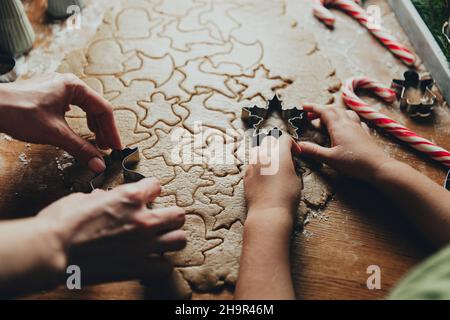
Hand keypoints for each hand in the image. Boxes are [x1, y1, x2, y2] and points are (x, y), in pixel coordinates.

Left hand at [0, 73, 121, 172]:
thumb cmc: (19, 112)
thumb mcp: (55, 133)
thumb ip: (80, 149)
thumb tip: (99, 164)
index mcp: (74, 86)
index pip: (103, 109)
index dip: (112, 131)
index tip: (115, 147)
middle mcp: (67, 84)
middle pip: (95, 108)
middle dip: (102, 130)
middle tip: (106, 148)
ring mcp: (56, 88)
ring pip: (84, 108)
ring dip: (91, 126)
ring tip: (95, 141)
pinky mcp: (47, 96)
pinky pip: (72, 108)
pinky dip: (78, 121)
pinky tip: (77, 128)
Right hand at [36, 178, 186, 282]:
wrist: (52, 250)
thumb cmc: (62, 221)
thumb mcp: (84, 198)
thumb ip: (104, 197)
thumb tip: (106, 198)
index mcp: (129, 197)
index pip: (156, 186)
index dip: (150, 189)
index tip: (146, 195)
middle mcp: (143, 219)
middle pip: (178, 215)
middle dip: (170, 215)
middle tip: (160, 219)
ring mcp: (143, 245)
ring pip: (179, 239)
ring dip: (171, 238)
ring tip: (160, 240)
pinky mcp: (138, 267)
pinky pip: (165, 266)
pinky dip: (160, 263)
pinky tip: (150, 259)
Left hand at [244, 134, 301, 225]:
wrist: (268, 212)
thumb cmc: (286, 197)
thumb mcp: (296, 178)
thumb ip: (290, 166)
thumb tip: (287, 163)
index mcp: (279, 154)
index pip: (285, 138)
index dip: (293, 144)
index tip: (296, 153)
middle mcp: (264, 156)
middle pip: (270, 141)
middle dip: (278, 146)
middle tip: (284, 156)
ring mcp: (253, 165)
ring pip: (258, 150)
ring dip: (266, 154)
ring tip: (272, 165)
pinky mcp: (246, 175)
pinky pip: (252, 164)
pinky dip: (258, 165)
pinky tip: (264, 176)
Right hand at [299, 104, 396, 180]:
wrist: (378, 167)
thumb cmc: (354, 163)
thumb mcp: (329, 158)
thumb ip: (313, 151)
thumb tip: (298, 146)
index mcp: (338, 127)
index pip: (324, 111)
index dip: (312, 107)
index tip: (303, 106)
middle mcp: (349, 123)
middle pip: (334, 109)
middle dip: (321, 110)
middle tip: (311, 116)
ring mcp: (358, 127)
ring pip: (345, 112)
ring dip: (334, 112)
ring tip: (328, 118)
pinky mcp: (365, 133)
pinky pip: (355, 120)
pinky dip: (347, 118)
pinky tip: (347, 125)